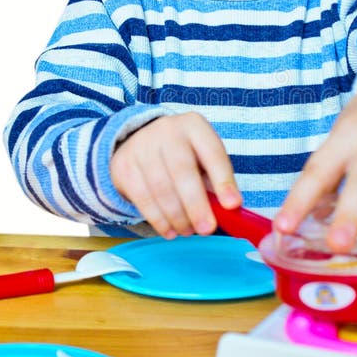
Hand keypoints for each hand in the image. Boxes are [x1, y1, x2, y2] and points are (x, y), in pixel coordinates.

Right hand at [110, 112, 240, 238]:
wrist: (142, 141)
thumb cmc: (184, 155)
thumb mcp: (203, 158)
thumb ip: (216, 181)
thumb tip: (228, 212)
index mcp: (194, 126)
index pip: (212, 152)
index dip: (223, 180)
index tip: (232, 205)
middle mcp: (167, 130)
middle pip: (182, 171)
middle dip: (196, 205)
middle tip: (207, 229)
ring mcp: (142, 146)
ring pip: (161, 188)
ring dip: (177, 216)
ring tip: (188, 231)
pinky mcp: (124, 165)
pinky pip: (142, 197)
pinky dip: (158, 219)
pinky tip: (169, 231)